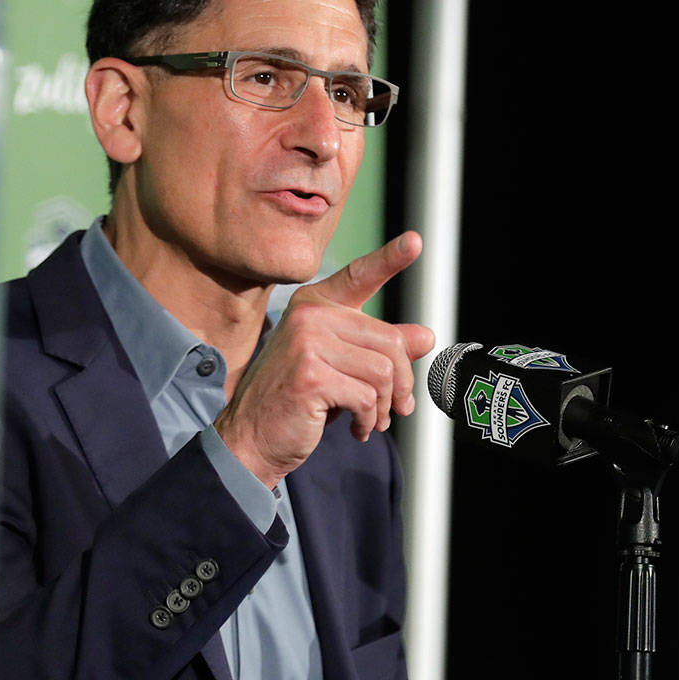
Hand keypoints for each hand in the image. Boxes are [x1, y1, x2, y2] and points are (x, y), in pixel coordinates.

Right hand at [215, 231, 435, 487]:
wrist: (251, 438)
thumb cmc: (298, 401)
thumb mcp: (343, 368)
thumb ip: (381, 349)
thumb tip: (426, 336)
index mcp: (315, 304)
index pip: (360, 277)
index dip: (390, 258)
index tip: (416, 241)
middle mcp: (309, 314)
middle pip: (388, 341)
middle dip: (400, 383)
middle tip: (397, 409)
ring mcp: (306, 342)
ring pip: (382, 371)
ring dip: (384, 405)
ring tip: (373, 421)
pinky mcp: (310, 374)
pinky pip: (366, 396)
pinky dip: (368, 420)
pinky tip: (357, 429)